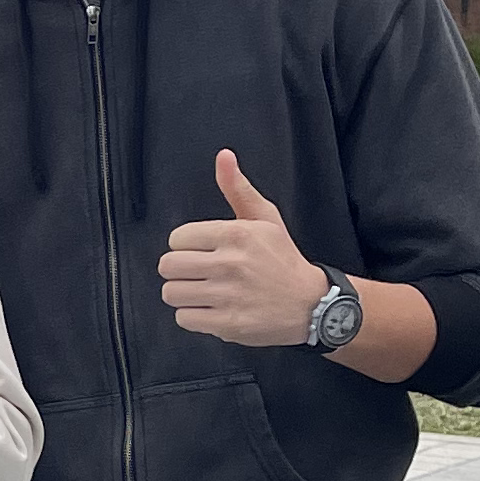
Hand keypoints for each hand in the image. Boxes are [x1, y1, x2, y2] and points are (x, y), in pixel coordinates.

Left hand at [159, 150, 327, 346]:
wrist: (311, 304)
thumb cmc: (282, 259)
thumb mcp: (265, 218)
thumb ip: (238, 188)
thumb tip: (223, 156)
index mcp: (236, 234)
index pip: (177, 238)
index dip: (186, 246)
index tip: (202, 252)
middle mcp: (230, 264)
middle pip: (168, 266)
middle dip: (178, 270)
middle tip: (197, 273)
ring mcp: (228, 296)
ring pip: (171, 293)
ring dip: (183, 294)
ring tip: (203, 292)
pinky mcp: (227, 324)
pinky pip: (183, 319)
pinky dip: (193, 316)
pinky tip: (211, 310)